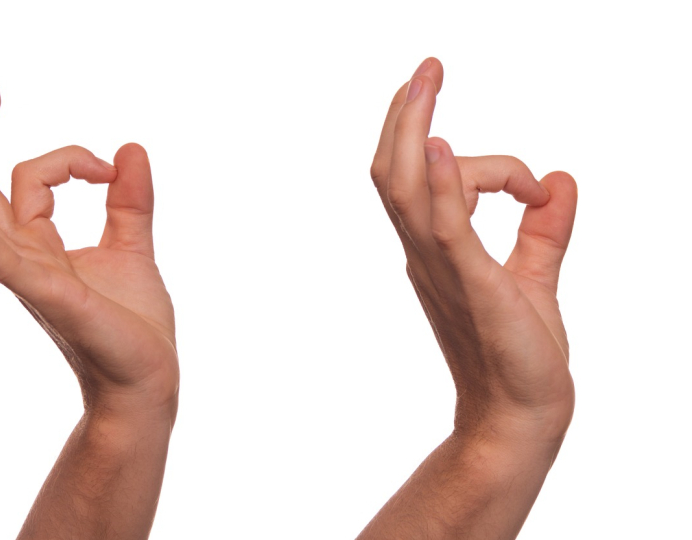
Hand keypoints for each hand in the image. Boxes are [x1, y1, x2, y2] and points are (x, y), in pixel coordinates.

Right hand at [0, 79, 177, 418]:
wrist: (148, 378)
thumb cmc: (134, 324)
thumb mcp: (133, 247)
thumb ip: (129, 200)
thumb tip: (130, 147)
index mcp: (41, 246)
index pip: (33, 180)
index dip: (71, 159)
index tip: (111, 168)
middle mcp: (25, 259)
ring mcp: (32, 279)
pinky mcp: (51, 298)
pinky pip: (4, 265)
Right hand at [370, 58, 577, 443]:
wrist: (522, 414)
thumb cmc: (519, 353)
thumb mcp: (535, 278)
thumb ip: (545, 230)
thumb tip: (563, 180)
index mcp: (436, 250)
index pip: (434, 182)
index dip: (482, 161)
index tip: (536, 186)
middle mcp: (426, 253)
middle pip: (393, 173)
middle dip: (406, 115)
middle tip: (427, 68)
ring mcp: (440, 267)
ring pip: (404, 189)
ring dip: (411, 130)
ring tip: (427, 79)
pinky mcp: (470, 283)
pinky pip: (442, 227)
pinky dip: (437, 186)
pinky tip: (436, 145)